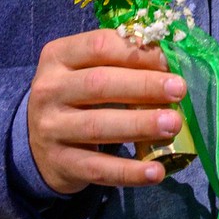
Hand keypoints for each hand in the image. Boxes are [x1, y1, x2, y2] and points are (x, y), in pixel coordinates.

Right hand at [27, 28, 187, 193]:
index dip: (137, 53)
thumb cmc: (77, 96)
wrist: (38, 142)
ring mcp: (51, 129)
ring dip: (140, 125)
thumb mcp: (88, 70)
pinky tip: (156, 171)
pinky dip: (129, 172)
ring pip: (98, 126)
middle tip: (179, 90)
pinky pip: (98, 169)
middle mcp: (49, 91)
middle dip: (143, 86)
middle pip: (99, 84)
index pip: (99, 46)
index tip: (169, 61)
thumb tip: (171, 63)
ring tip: (174, 124)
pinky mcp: (60, 163)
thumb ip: (122, 62)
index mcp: (58, 57)